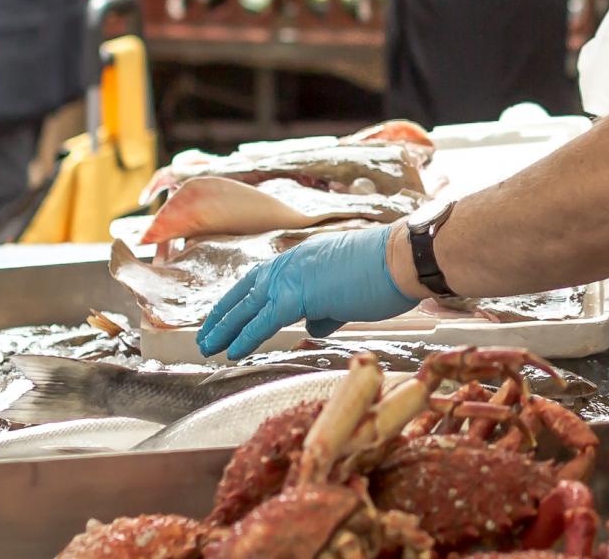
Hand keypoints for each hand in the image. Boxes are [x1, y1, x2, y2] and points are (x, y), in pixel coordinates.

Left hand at [195, 226, 419, 359]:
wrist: (402, 259)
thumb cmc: (386, 274)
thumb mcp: (349, 292)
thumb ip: (327, 309)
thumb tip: (314, 326)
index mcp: (303, 259)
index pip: (263, 280)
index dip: (242, 299)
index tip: (227, 314)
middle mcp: (291, 263)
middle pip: (247, 291)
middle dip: (224, 314)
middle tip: (206, 334)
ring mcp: (293, 276)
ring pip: (248, 306)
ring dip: (225, 327)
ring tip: (208, 346)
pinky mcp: (298, 295)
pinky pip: (263, 321)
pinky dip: (246, 336)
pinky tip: (233, 350)